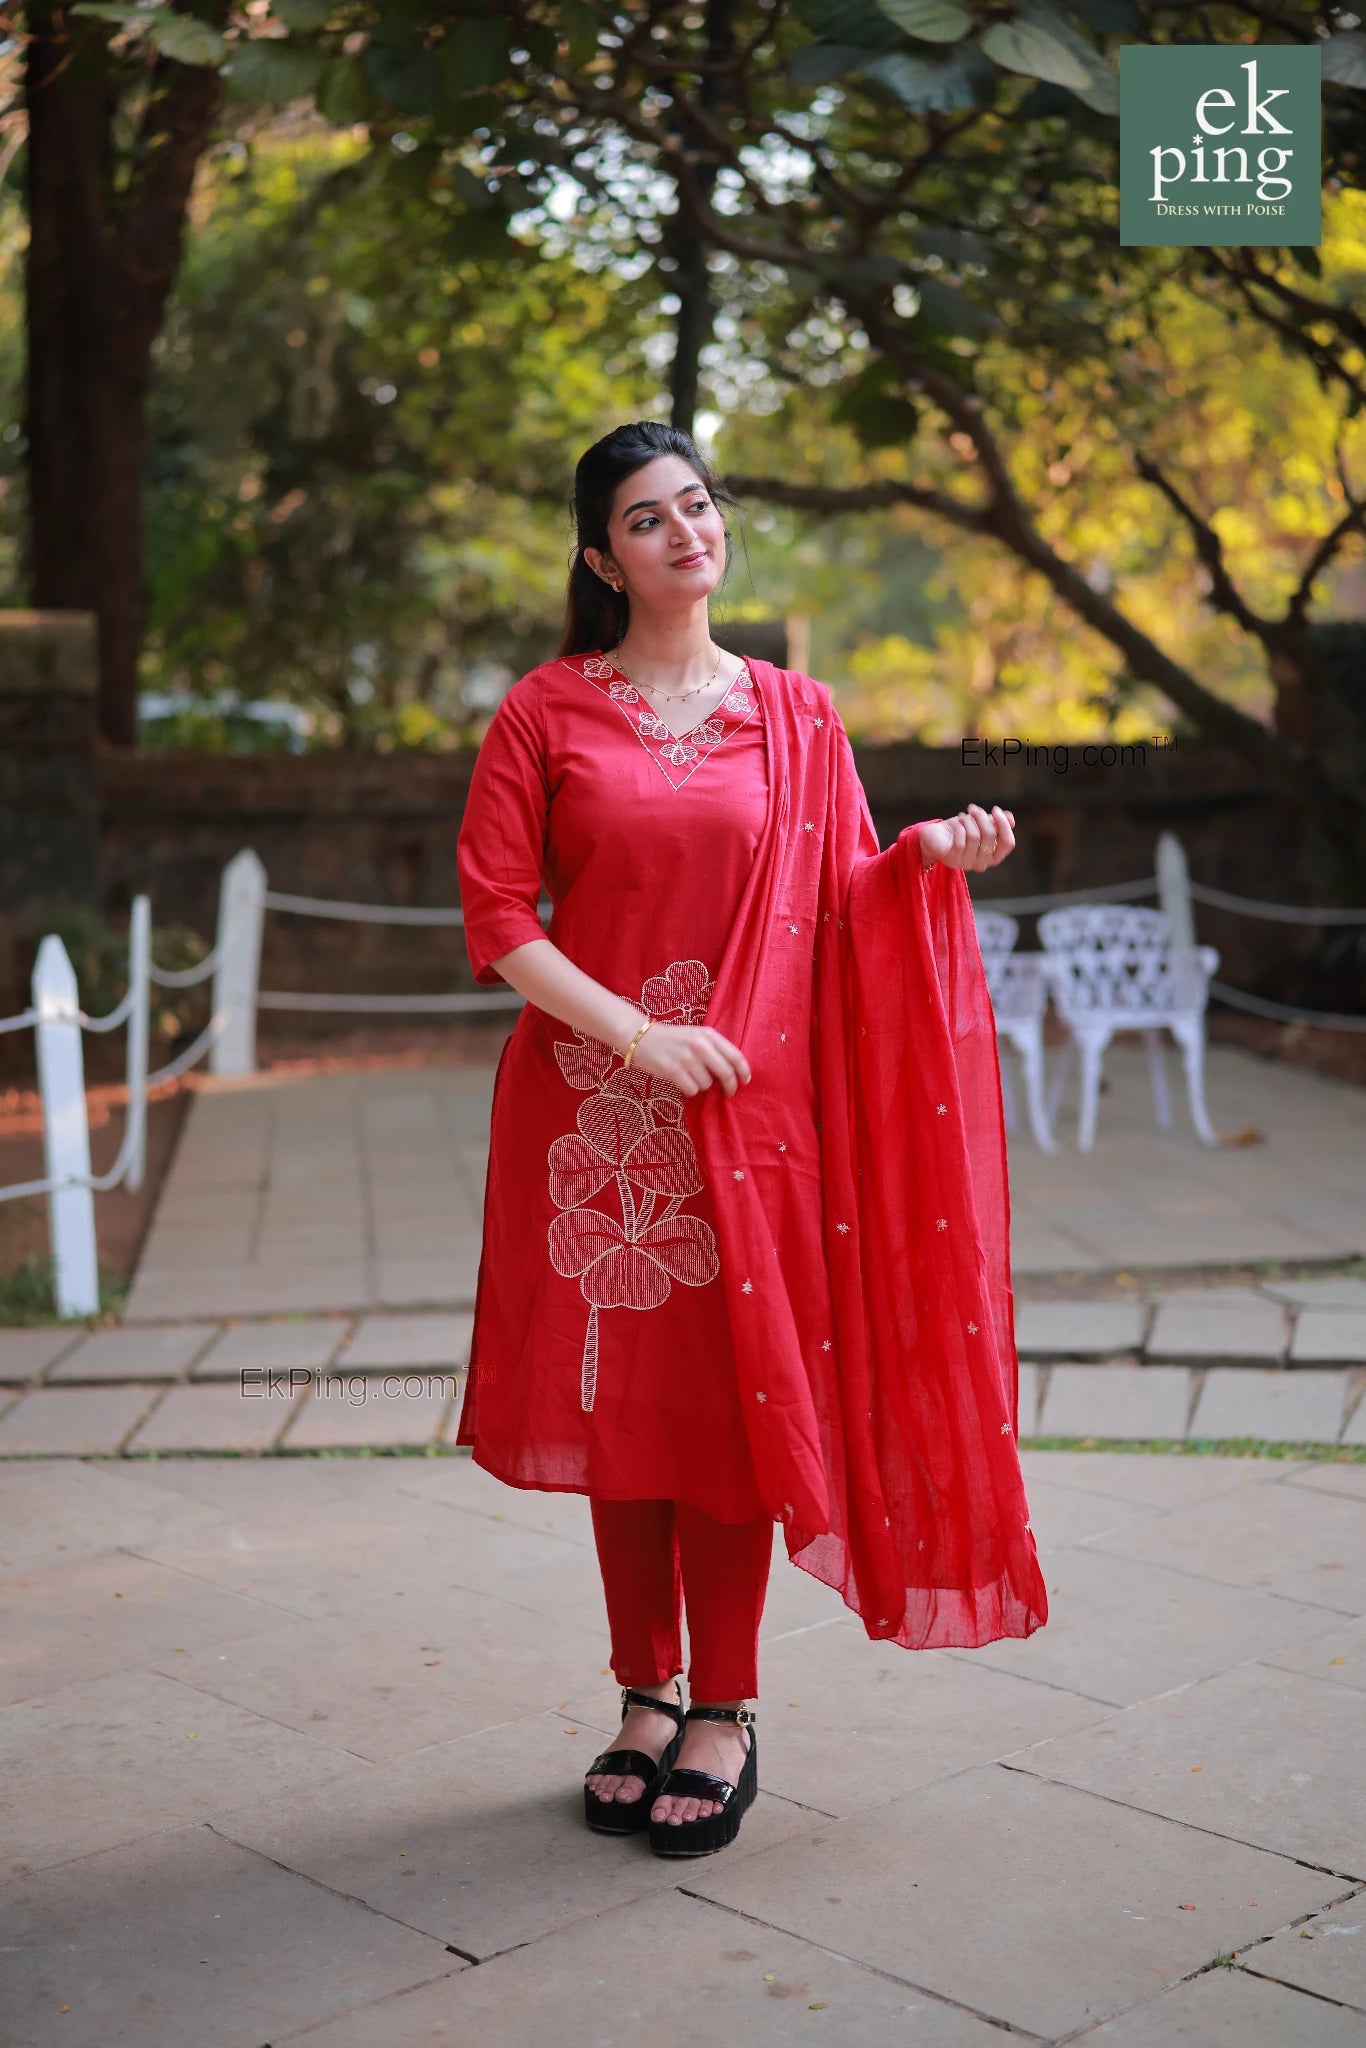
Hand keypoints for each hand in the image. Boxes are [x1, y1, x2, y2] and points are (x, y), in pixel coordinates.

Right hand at [625, 1020, 751, 1096]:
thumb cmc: (674, 1040)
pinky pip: (692, 1090)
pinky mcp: (674, 1070)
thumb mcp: (697, 1036)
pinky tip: (681, 1080)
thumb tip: (734, 1073)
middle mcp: (700, 1045)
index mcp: (709, 1034)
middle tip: (728, 1092)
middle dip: (730, 1086)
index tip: (745, 1081)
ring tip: (691, 1076)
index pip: (736, 1056)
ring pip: (707, 1084)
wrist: (641, 1038)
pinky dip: (689, 1089)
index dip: (743, 1072)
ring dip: (702, 1085)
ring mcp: (687, 1058)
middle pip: (726, 1073)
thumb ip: (715, 1049)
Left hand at [920, 804, 1015, 872]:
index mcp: (993, 856)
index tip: (995, 809)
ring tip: (963, 815)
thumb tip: (1011, 819)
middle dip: (982, 817)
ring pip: (975, 837)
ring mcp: (967, 864)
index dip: (1004, 824)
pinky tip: (957, 823)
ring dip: (969, 821)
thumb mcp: (981, 824)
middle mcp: (982, 864)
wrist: (937, 837)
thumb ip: (996, 823)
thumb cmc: (961, 830)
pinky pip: (960, 842)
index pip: (1008, 843)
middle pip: (990, 836)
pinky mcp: (952, 860)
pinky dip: (960, 828)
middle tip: (973, 808)